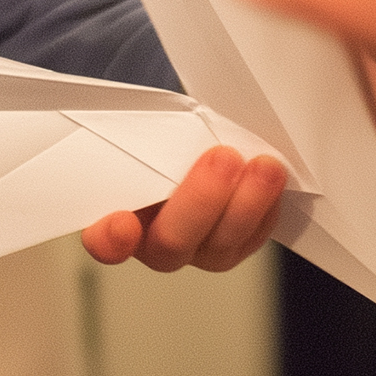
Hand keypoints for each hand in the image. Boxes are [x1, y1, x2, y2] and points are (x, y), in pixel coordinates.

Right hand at [81, 145, 286, 271]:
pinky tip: (273, 179)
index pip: (102, 239)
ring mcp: (193, 249)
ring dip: (246, 207)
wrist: (190, 137)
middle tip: (222, 158)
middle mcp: (151, 241)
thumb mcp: (140, 126)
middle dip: (201, 202)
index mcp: (115, 213)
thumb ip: (141, 135)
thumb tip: (161, 126)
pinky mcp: (229, 245)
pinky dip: (264, 211)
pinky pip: (249, 241)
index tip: (123, 221)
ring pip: (217, 249)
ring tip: (264, 166)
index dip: (110, 238)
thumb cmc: (157, 133)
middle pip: (170, 244)